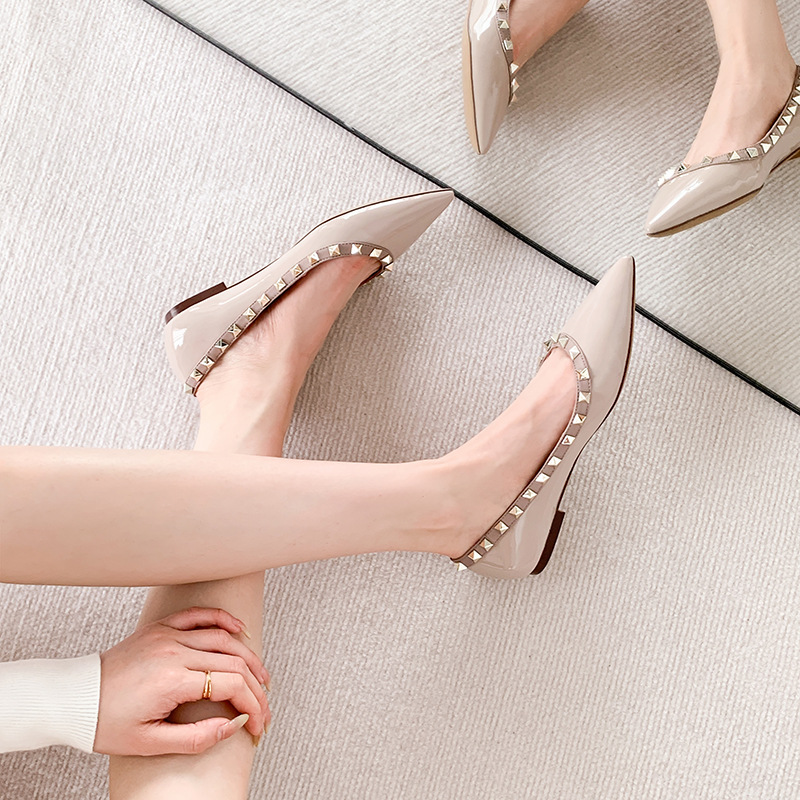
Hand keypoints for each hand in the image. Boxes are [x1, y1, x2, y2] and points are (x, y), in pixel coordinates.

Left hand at [94, 607, 269, 755]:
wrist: (75, 699)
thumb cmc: (106, 723)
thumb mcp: (150, 743)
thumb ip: (197, 738)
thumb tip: (233, 726)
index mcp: (172, 680)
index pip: (231, 685)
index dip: (252, 705)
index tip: (257, 724)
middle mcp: (174, 651)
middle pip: (234, 662)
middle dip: (256, 687)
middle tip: (265, 707)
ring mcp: (168, 635)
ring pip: (223, 637)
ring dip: (248, 656)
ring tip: (262, 675)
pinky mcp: (161, 628)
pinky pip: (199, 616)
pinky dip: (223, 620)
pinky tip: (239, 630)